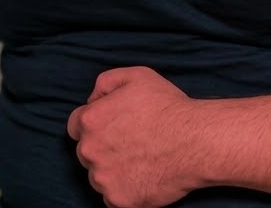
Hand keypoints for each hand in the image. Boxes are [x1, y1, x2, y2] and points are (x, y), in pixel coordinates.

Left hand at [67, 66, 200, 207]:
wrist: (195, 141)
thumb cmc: (168, 107)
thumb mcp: (136, 76)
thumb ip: (106, 83)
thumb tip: (93, 99)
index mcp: (90, 120)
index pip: (75, 126)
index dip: (94, 126)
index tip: (110, 128)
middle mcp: (90, 150)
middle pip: (86, 152)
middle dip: (102, 148)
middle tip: (130, 144)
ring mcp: (103, 178)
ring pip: (98, 176)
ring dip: (111, 171)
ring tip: (139, 161)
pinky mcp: (118, 200)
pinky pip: (112, 198)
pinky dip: (124, 190)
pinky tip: (142, 177)